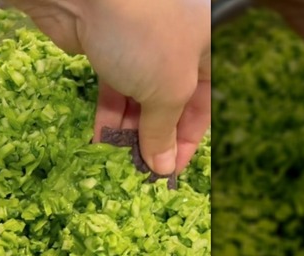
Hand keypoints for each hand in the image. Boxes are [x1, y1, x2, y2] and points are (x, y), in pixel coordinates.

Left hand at [9, 0, 210, 174]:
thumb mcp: (168, 88)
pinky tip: (100, 142)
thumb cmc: (145, 35)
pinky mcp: (103, 49)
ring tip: (118, 161)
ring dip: (128, 132)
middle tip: (139, 170)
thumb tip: (165, 167)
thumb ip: (164, 130)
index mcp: (202, 49)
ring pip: (137, 99)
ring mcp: (136, 48)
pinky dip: (107, 117)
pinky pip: (110, 91)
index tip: (168, 173)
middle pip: (167, 104)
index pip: (202, 105)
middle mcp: (172, 48)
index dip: (187, 141)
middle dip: (154, 139)